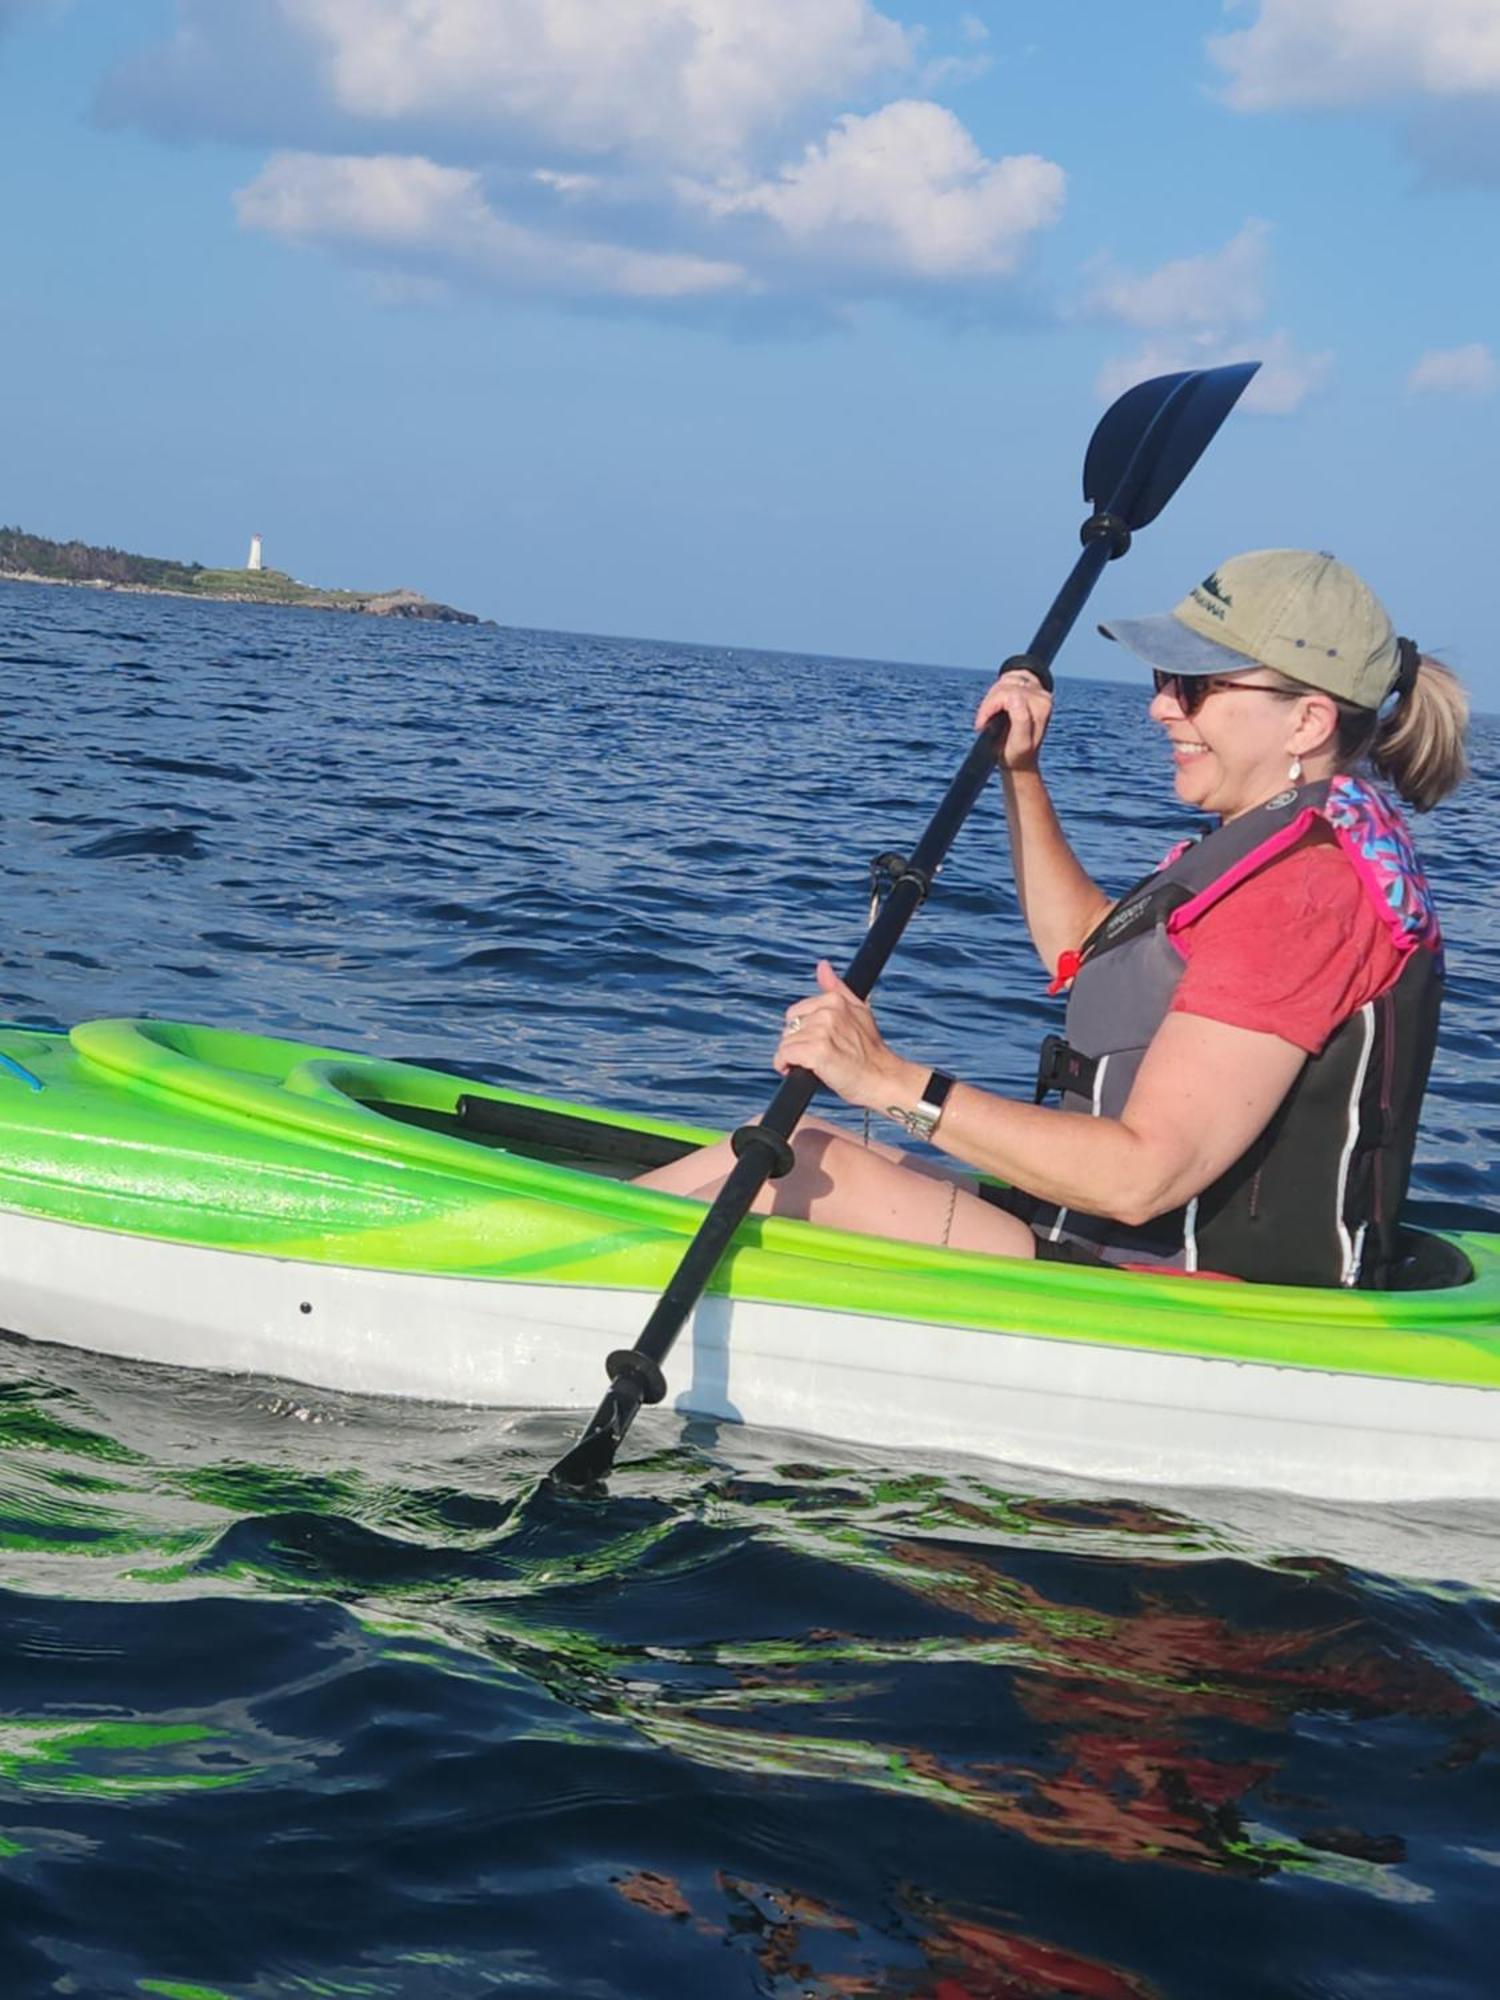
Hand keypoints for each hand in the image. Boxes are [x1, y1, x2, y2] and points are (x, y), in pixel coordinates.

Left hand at [774, 960, 908, 1111]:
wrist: (882, 1079)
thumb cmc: (870, 1052)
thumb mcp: (859, 1012)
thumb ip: (837, 988)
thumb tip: (822, 966)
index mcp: (835, 1000)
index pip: (796, 1013)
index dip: (803, 1032)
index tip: (816, 1044)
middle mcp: (828, 1012)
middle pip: (789, 1028)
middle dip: (797, 1043)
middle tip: (816, 1057)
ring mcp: (822, 1030)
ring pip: (786, 1043)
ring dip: (793, 1058)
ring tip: (813, 1066)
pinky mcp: (816, 1051)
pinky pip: (784, 1056)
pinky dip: (785, 1066)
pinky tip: (797, 1071)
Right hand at [975, 666, 1052, 770]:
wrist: (1020, 760)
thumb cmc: (1016, 755)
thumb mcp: (1019, 744)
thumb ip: (1021, 719)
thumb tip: (1015, 697)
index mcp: (1041, 708)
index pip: (1007, 694)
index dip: (989, 707)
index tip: (981, 725)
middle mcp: (1043, 697)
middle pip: (1005, 686)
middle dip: (988, 703)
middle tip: (983, 721)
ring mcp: (1038, 691)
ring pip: (1005, 679)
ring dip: (992, 695)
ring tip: (989, 713)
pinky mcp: (1032, 688)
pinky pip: (1011, 675)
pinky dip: (1000, 685)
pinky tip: (997, 701)